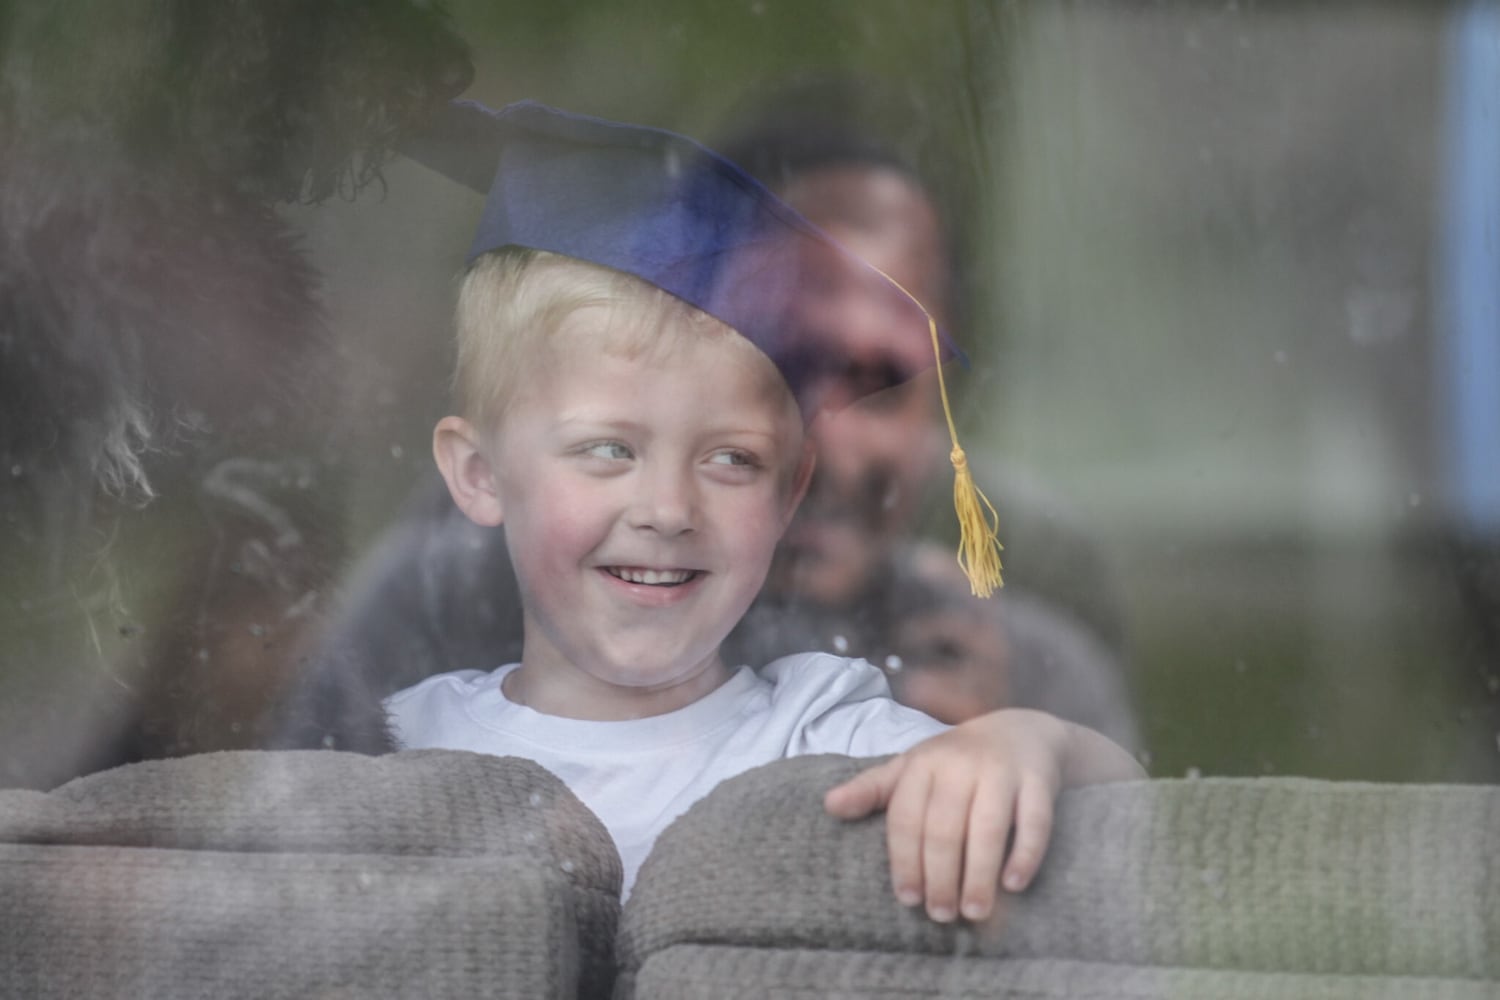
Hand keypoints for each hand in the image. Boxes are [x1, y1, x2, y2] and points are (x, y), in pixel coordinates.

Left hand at [824, 709, 1141, 923]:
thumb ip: (873, 790)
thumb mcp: (913, 768)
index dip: (904, 862)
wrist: (1023, 731)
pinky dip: (1025, 854)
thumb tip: (828, 806)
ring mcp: (1002, 771)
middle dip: (940, 877)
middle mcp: (961, 764)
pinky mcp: (1039, 781)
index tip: (908, 899)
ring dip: (979, 875)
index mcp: (924, 763)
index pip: (906, 818)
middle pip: (944, 828)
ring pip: (987, 828)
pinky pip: (1035, 821)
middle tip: (941, 915)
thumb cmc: (958, 761)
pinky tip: (1014, 885)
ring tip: (973, 912)